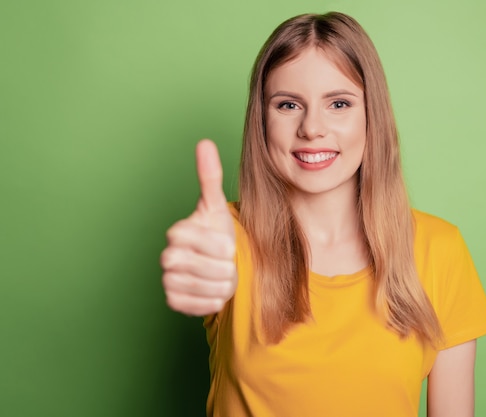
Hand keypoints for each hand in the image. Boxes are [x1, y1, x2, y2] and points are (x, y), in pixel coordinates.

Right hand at [161, 140, 236, 315]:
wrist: (222, 263)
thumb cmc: (219, 233)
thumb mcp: (218, 206)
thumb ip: (210, 175)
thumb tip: (204, 143)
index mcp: (178, 232)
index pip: (192, 240)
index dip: (216, 245)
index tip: (229, 246)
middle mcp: (167, 256)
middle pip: (195, 267)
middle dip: (220, 268)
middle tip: (228, 264)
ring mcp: (167, 279)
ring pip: (199, 288)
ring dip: (221, 284)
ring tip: (224, 275)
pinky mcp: (172, 300)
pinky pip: (195, 306)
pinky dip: (212, 300)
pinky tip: (215, 290)